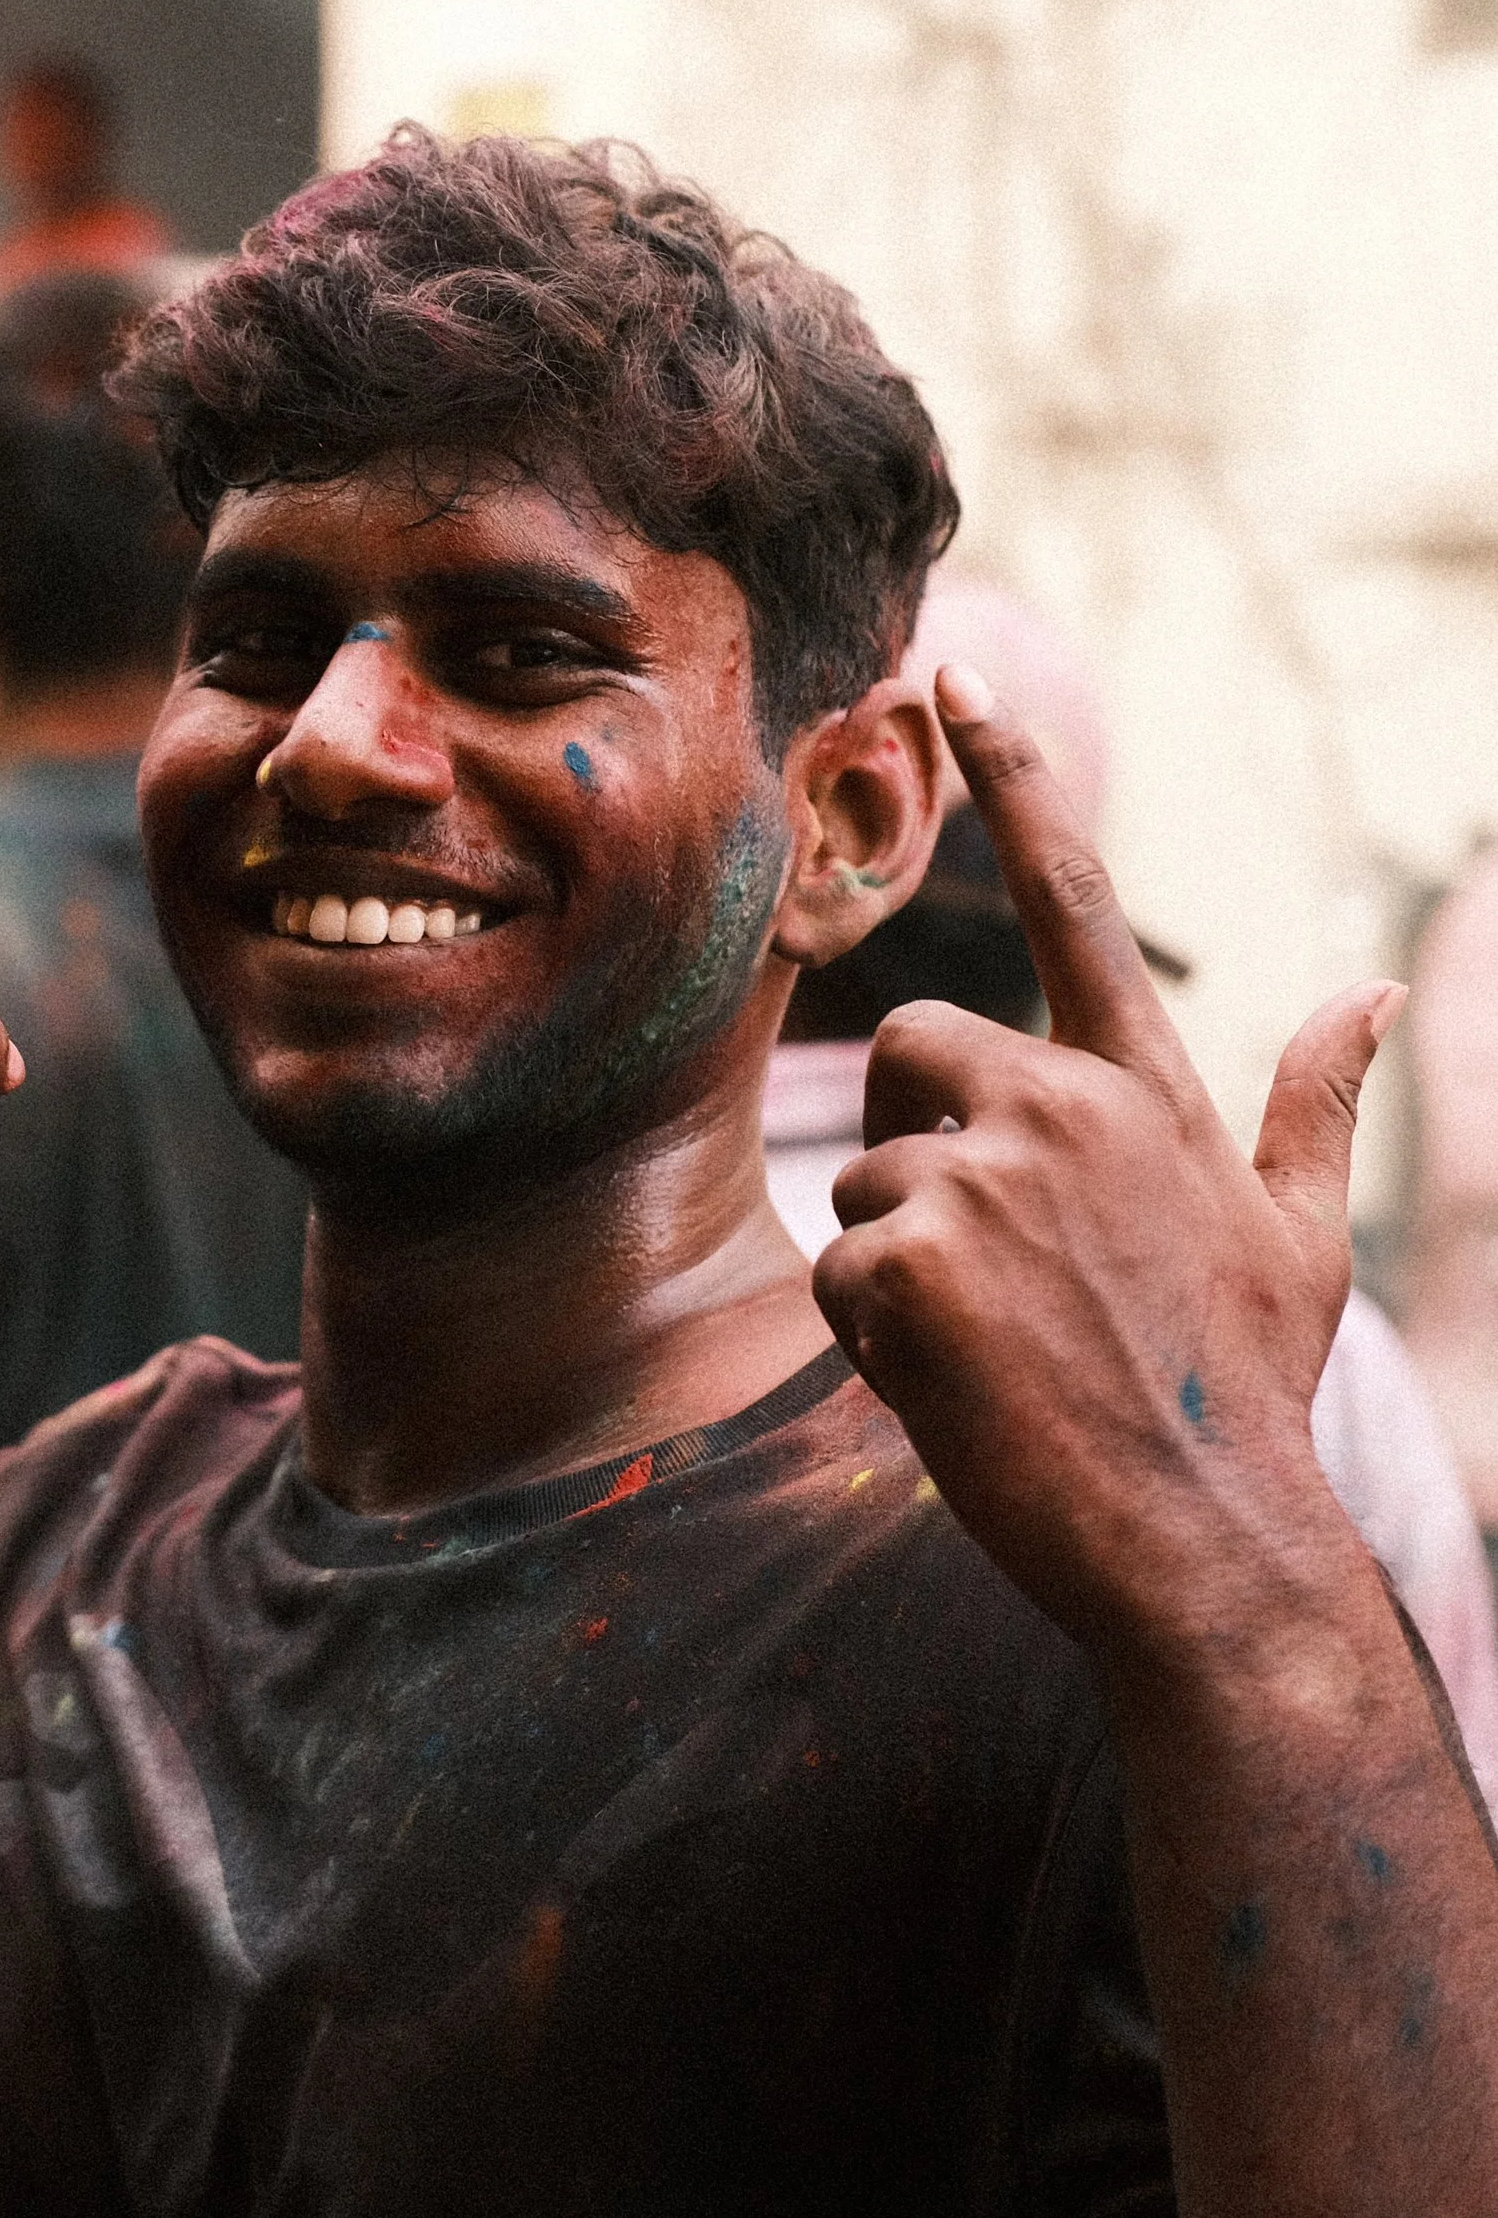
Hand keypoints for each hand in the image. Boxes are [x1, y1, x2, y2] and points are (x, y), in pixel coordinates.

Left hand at [812, 663, 1400, 1664]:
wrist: (1204, 1539)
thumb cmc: (1243, 1390)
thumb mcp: (1300, 1236)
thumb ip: (1318, 1100)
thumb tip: (1375, 985)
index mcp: (1146, 1089)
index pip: (1075, 898)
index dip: (1016, 777)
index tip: (950, 678)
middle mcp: (1063, 1105)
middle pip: (909, 1046)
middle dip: (919, 1132)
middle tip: (987, 1250)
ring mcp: (984, 1177)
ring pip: (868, 1172)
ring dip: (908, 1258)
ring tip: (1001, 1340)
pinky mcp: (910, 1259)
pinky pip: (842, 1264)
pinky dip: (879, 1333)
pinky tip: (964, 1381)